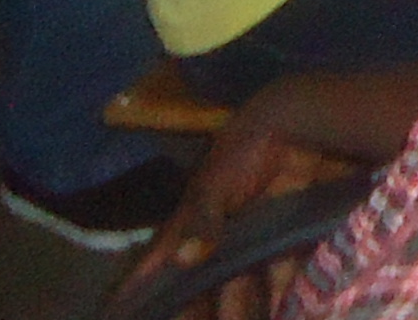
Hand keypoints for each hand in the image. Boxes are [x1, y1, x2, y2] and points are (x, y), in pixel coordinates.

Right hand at [112, 107, 349, 319]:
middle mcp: (221, 228)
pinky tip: (287, 305)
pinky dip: (283, 286)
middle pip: (207, 279)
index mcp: (194, 218)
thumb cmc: (246, 148)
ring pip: (245, 277)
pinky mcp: (288, 226)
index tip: (119, 311)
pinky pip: (283, 264)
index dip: (143, 284)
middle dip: (202, 307)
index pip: (161, 259)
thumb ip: (200, 222)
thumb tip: (183, 259)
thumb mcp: (215, 185)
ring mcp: (256, 228)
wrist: (298, 117)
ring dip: (243, 304)